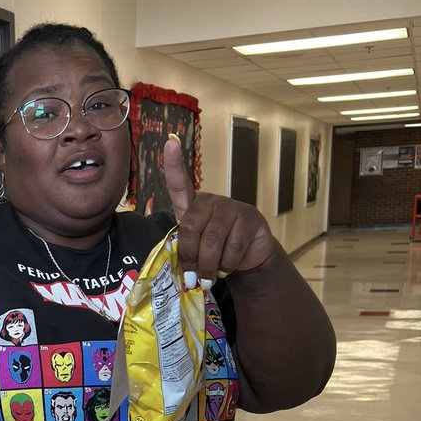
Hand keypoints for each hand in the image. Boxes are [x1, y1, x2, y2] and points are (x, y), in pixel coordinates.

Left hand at [162, 136, 276, 283]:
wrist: (246, 260)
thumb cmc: (214, 254)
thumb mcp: (196, 251)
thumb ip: (186, 253)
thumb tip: (183, 273)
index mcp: (192, 207)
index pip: (180, 184)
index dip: (174, 165)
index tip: (170, 142)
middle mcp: (211, 202)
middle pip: (192, 227)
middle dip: (190, 258)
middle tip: (193, 278)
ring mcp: (232, 207)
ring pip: (213, 241)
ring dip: (209, 266)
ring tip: (210, 277)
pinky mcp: (250, 218)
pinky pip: (233, 247)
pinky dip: (227, 265)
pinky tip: (228, 267)